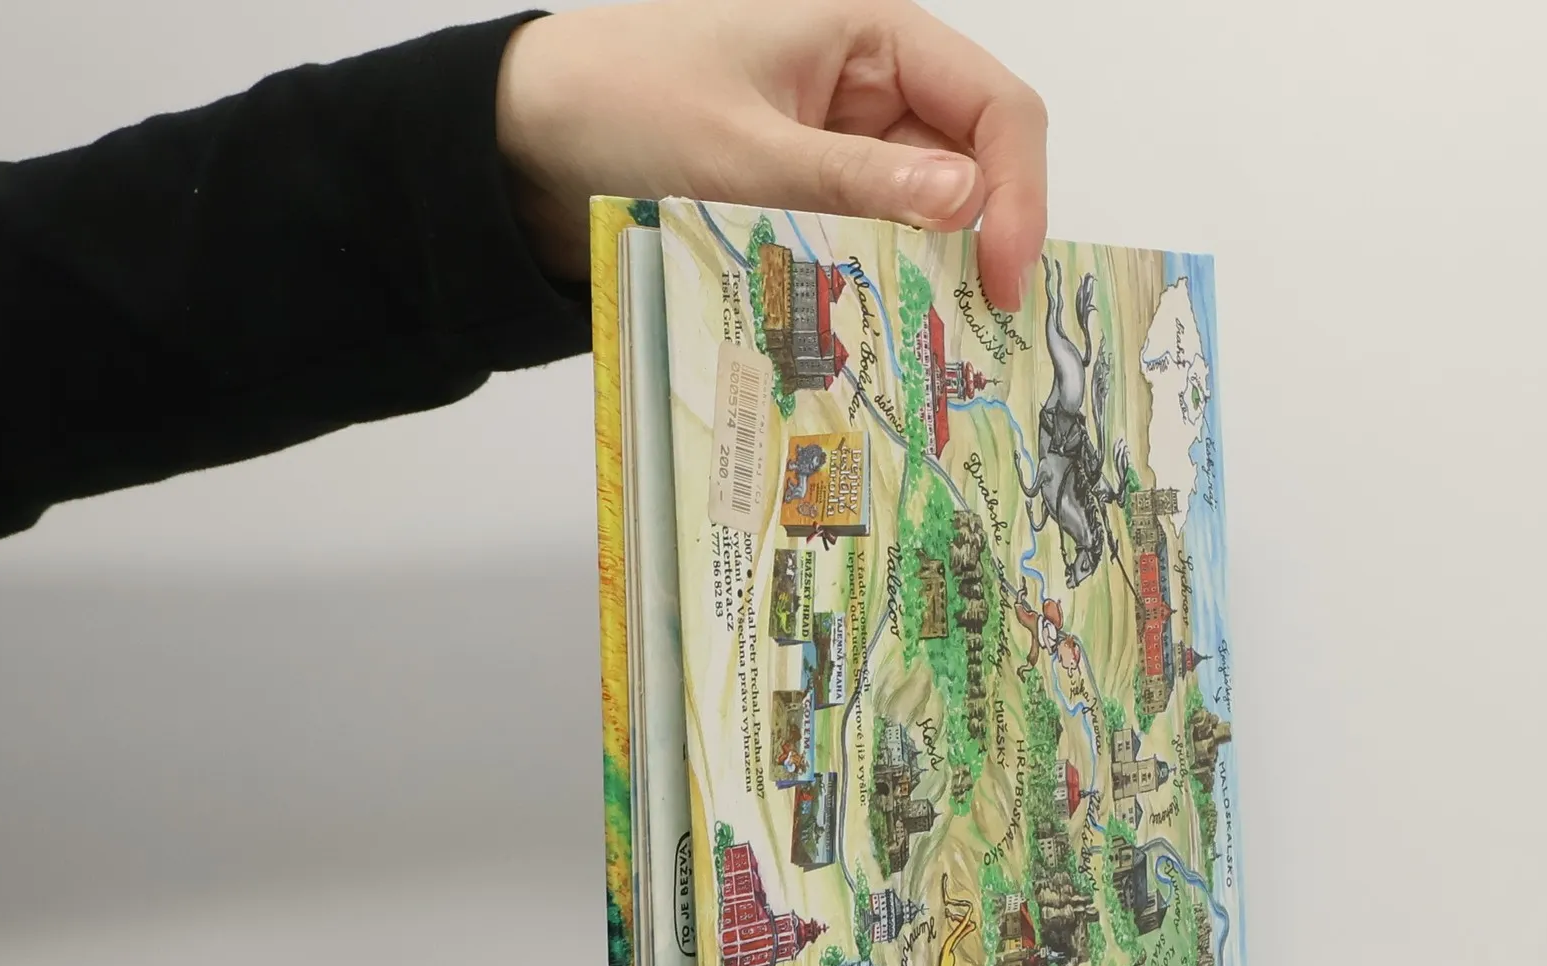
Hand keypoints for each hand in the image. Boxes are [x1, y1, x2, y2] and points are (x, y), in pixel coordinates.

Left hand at [495, 0, 1046, 308]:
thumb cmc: (625, 104)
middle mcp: (873, 87)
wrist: (526, 137)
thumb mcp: (745, 150)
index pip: (996, 108)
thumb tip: (969, 202)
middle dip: (983, 246)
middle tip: (977, 335)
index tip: (1006, 279)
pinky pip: (874, 243)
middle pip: (977, 168)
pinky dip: (882, 287)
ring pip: (928, 217)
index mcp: (873, 36)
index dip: (1020, 193)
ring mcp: (845, 147)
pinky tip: (879, 335)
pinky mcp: (813, 198)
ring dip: (933, 276)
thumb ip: (857, 179)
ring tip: (931, 348)